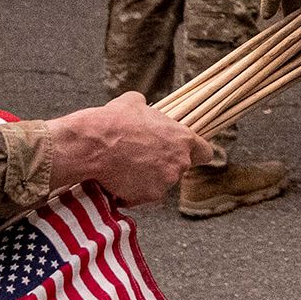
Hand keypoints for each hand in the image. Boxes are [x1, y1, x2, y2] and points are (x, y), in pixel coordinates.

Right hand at [41, 93, 210, 203]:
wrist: (95, 145)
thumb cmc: (115, 121)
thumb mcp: (134, 103)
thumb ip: (147, 109)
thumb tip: (141, 106)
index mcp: (183, 138)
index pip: (205, 153)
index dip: (196, 154)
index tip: (187, 154)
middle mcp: (179, 162)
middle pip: (178, 168)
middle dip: (163, 165)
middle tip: (140, 158)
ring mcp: (165, 182)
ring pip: (159, 183)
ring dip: (146, 179)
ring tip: (124, 167)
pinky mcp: (148, 196)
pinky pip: (141, 196)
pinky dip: (131, 192)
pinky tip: (117, 179)